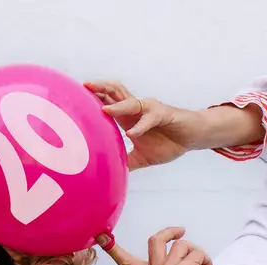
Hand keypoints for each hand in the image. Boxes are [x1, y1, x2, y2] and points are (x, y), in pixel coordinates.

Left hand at [87, 81, 204, 170]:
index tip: (75, 96)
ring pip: (131, 101)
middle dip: (100, 89)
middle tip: (84, 87)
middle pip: (116, 92)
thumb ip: (126, 162)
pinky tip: (131, 134)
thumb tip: (109, 175)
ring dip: (117, 105)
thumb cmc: (167, 143)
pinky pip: (150, 118)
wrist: (191, 138)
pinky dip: (140, 126)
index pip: (108, 101)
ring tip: (103, 109)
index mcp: (128, 117)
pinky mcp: (164, 114)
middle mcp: (137, 109)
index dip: (93, 97)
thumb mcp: (141, 157)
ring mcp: (150, 109)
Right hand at [99, 227, 243, 264]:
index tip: (101, 236)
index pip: (127, 263)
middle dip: (171, 232)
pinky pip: (196, 251)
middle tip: (181, 231)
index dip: (114, 249)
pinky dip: (205, 260)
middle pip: (155, 240)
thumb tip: (174, 248)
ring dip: (196, 253)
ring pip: (182, 244)